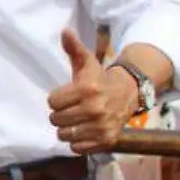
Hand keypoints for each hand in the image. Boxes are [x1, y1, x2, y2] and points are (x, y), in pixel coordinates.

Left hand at [46, 29, 139, 153]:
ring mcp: (101, 127)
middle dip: (60, 114)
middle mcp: (95, 109)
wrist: (127, 94)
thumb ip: (74, 48)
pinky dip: (77, 142)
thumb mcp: (87, 62)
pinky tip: (84, 130)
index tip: (66, 96)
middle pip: (56, 119)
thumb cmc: (99, 79)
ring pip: (64, 135)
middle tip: (71, 108)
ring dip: (66, 129)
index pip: (52, 102)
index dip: (56, 99)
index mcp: (87, 90)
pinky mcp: (106, 141)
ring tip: (76, 120)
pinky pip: (76, 148)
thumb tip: (64, 31)